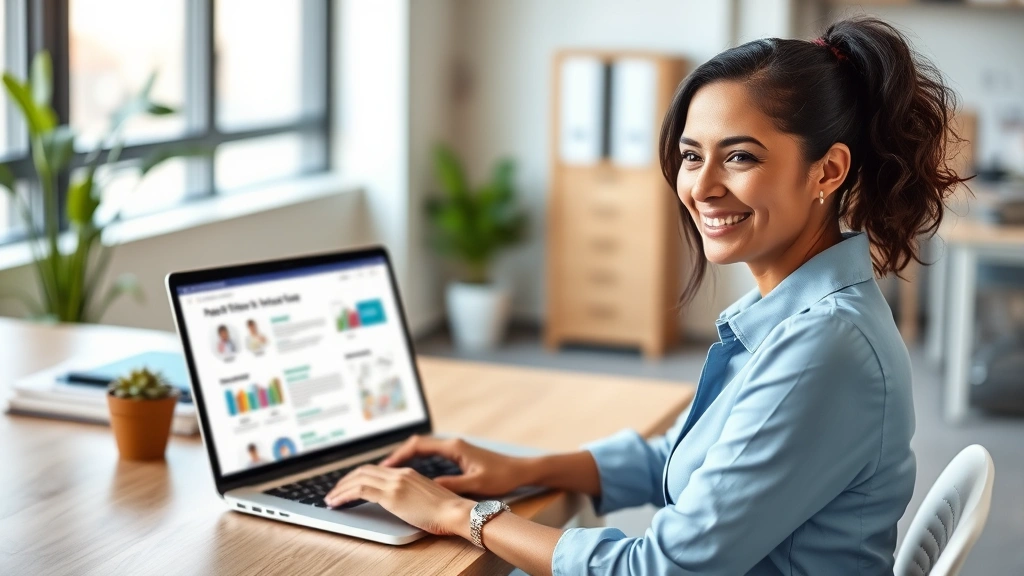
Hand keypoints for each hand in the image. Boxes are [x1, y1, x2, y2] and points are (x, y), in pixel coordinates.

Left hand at [324, 464, 474, 537]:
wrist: (456, 512)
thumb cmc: (446, 512)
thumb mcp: (424, 499)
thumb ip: (410, 496)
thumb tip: (399, 504)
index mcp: (407, 473)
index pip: (375, 469)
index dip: (357, 476)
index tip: (348, 485)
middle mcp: (399, 474)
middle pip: (363, 470)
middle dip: (345, 480)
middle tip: (334, 492)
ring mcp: (395, 483)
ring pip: (358, 478)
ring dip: (340, 488)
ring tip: (331, 499)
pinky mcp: (391, 495)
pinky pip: (360, 490)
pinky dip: (344, 495)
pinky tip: (336, 502)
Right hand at [382, 435, 528, 495]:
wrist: (520, 470)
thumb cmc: (501, 476)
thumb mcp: (476, 483)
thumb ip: (452, 484)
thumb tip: (429, 487)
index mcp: (454, 447)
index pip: (419, 445)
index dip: (400, 455)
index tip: (385, 465)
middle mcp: (452, 444)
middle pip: (417, 444)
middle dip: (398, 455)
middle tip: (381, 469)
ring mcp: (455, 449)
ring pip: (423, 449)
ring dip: (407, 458)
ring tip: (390, 472)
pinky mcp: (458, 455)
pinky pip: (431, 455)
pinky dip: (417, 462)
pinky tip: (412, 474)